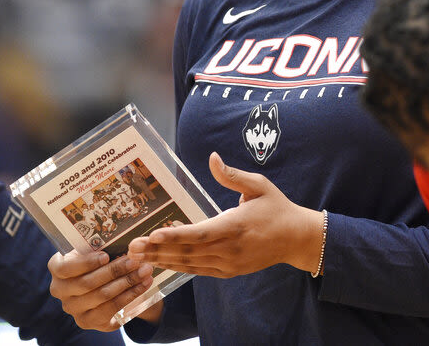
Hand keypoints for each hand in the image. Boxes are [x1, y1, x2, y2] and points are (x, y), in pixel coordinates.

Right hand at [48, 248, 160, 329]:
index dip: (86, 263)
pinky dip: (129, 297)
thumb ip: (103, 245)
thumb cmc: (100, 257)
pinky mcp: (86, 321)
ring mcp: (73, 308)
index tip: (106, 256)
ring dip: (127, 283)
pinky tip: (143, 286)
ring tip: (145, 272)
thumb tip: (125, 241)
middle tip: (136, 261)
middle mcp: (60, 290)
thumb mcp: (96, 247)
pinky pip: (110, 311)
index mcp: (58, 268)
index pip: (65, 268)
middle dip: (115, 271)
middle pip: (87, 283)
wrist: (105, 280)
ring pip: (101, 297)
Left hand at [126, 152, 323, 277]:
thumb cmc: (277, 207)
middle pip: (189, 252)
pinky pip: (199, 271)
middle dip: (158, 251)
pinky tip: (162, 262)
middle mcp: (230, 249)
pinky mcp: (229, 271)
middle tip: (131, 248)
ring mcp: (229, 263)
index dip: (176, 236)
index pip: (201, 233)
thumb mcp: (259, 185)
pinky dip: (179, 267)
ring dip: (163, 261)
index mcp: (236, 226)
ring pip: (191, 264)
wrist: (296, 238)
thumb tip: (212, 158)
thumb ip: (232, 175)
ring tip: (138, 257)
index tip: (153, 235)